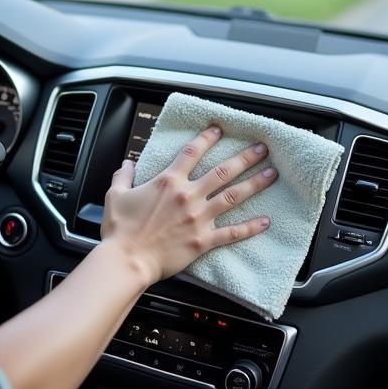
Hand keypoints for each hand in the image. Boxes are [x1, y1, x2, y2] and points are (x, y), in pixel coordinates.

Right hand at [100, 126, 274, 285]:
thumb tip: (127, 164)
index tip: (219, 129)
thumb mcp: (116, 195)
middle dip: (245, 157)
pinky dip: (250, 227)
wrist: (127, 259)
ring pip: (233, 196)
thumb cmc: (120, 230)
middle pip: (222, 171)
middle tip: (262, 148)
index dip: (207, 138)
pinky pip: (232, 232)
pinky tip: (265, 221)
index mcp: (168, 182)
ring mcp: (199, 218)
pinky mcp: (203, 240)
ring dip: (254, 184)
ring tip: (271, 174)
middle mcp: (188, 196)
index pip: (191, 152)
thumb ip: (123, 176)